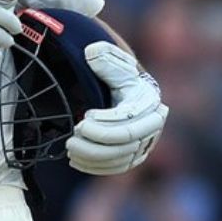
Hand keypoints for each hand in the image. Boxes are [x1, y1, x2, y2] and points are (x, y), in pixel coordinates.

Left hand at [67, 42, 167, 174]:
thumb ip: (104, 57)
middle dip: (96, 143)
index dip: (106, 123)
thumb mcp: (111, 60)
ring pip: (120, 158)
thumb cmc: (115, 72)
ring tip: (70, 147)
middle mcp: (152, 126)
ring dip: (92, 156)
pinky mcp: (134, 156)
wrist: (123, 88)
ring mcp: (144, 143)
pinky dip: (95, 167)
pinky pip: (117, 167)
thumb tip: (92, 53)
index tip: (86, 115)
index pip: (129, 120)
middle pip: (125, 144)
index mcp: (148, 102)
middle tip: (72, 136)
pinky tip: (75, 160)